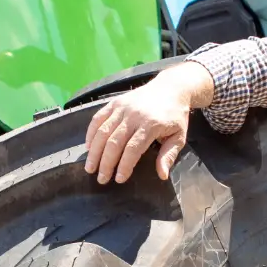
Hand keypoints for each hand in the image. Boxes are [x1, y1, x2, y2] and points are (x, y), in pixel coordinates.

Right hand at [83, 63, 214, 184]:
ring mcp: (122, 107)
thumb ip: (168, 155)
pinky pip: (98, 118)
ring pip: (103, 131)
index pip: (133, 149)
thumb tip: (162, 175)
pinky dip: (90, 133)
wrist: (171, 88)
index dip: (124, 165)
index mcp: (151, 124)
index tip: (119, 179)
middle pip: (114, 142)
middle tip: (101, 179)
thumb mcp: (178, 136)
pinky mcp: (114, 102)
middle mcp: (133, 115)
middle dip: (106, 163)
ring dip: (94, 152)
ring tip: (90, 167)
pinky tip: (88, 147)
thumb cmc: (175, 116)